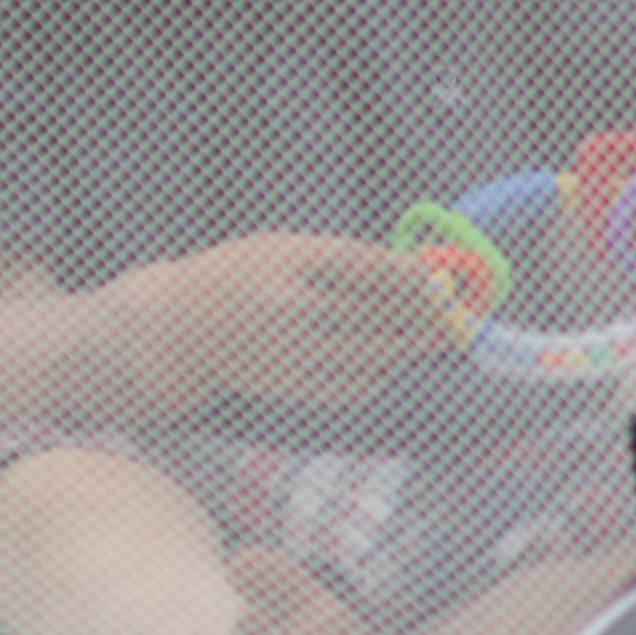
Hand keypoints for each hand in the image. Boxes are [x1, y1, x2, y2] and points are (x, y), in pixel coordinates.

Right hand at [138, 231, 445, 413]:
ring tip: (442, 340)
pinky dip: (377, 377)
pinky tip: (394, 365)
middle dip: (422, 314)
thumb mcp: (277, 247)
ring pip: (366, 354)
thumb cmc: (237, 275)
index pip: (362, 266)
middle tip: (458, 313)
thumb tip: (407, 270)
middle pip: (372, 312)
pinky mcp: (283, 385)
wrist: (177, 327)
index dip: (408, 275)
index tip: (440, 278)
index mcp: (285, 259)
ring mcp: (284, 350)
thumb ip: (334, 258)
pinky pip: (345, 387)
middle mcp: (285, 305)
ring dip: (411, 348)